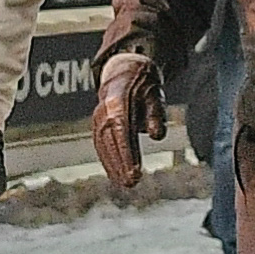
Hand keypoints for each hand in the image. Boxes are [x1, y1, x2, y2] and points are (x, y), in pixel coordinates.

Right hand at [91, 53, 164, 195]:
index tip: (135, 171)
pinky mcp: (97, 124)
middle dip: (120, 163)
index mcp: (118, 100)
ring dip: (112, 165)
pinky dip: (107, 159)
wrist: (124, 70)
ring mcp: (98, 117)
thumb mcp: (156, 94)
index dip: (127, 153)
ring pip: (102, 145)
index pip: (122, 131)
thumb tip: (157, 135)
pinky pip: (100, 144)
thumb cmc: (143, 83)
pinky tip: (115, 173)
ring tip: (124, 183)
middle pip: (110, 141)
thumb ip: (156, 114)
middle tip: (131, 183)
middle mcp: (104, 110)